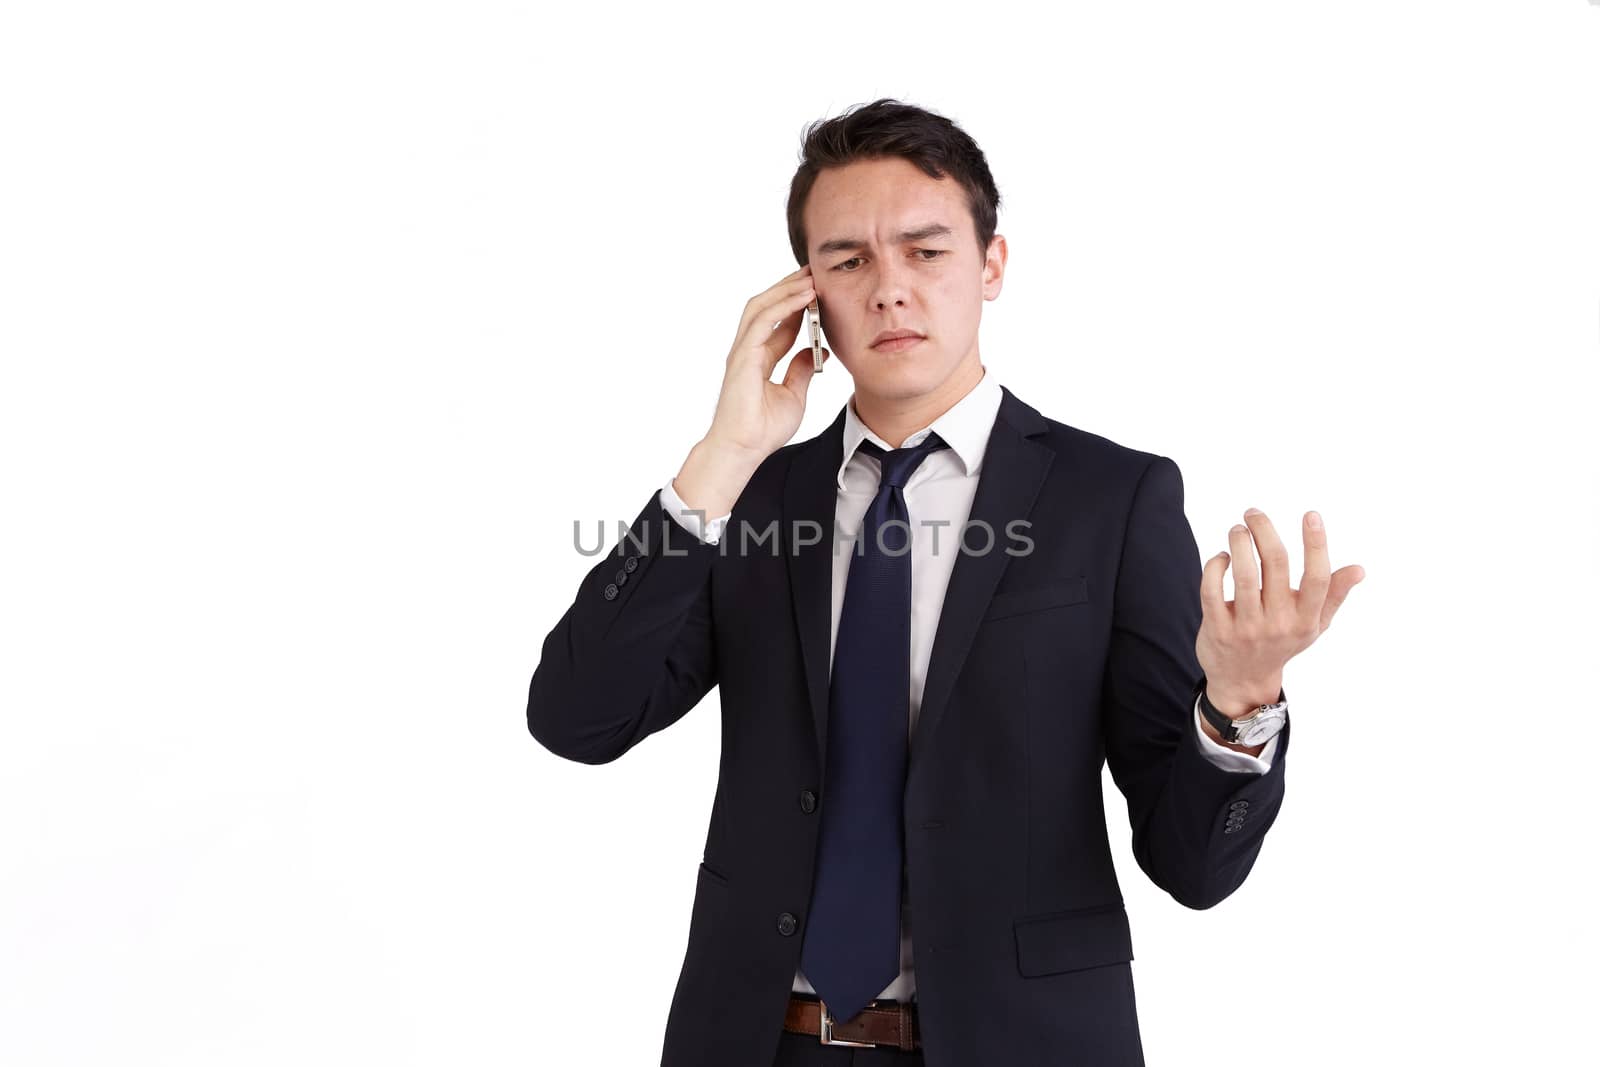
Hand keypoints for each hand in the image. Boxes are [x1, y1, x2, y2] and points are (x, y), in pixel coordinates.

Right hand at [704, 264, 829, 461]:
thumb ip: (800, 371)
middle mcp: (748, 350)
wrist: (743, 450)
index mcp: (759, 359)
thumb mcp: (794, 396)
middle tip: (813, 271)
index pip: (778, 323)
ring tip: (810, 276)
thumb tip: (814, 352)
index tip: (818, 291)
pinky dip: (784, 305)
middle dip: (789, 288)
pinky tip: (804, 296)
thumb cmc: (762, 431)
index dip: (797, 305)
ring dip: (786, 289)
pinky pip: (764, 320)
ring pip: (762, 307)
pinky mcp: (742, 355)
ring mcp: (743, 351)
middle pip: (767, 307)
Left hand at [1196, 508, 1364, 712]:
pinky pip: (1212, 590)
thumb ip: (1334, 595)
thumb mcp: (1313, 624)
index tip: (1311, 515)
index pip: (1317, 577)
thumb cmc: (1282, 641)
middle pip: (1275, 564)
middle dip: (1264, 530)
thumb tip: (1359, 569)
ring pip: (1243, 574)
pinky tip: (1222, 557)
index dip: (1316, 544)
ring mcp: (1246, 628)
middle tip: (1253, 513)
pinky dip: (1216, 566)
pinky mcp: (1218, 629)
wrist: (1243, 679)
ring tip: (1237, 529)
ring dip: (1239, 542)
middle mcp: (1278, 623)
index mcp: (1306, 618)